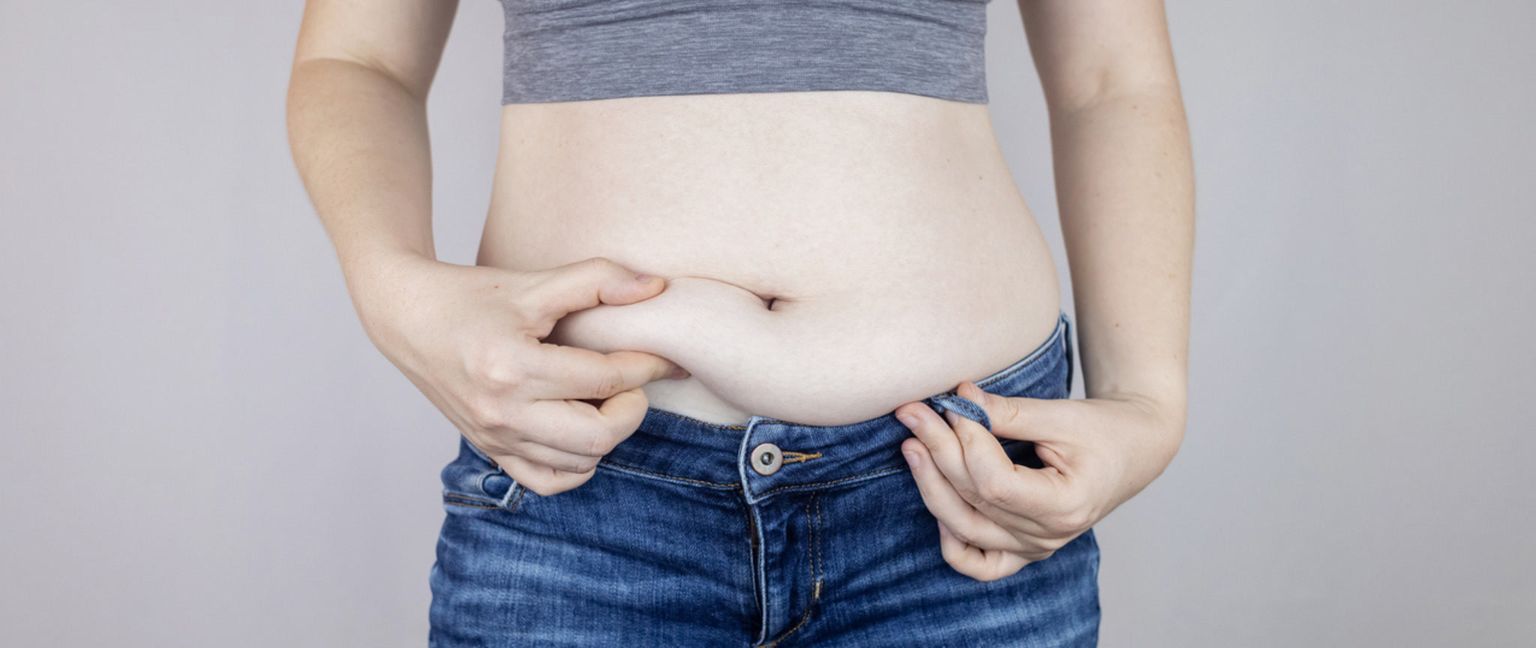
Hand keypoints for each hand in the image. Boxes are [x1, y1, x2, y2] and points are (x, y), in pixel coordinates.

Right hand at [346, 252, 688, 495]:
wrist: (408, 318)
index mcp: (514, 367)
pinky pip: (546, 480)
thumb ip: (598, 280)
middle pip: (598, 435)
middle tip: (631, 381)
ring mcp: (495, 437)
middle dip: (631, 408)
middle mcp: (503, 412)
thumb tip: (657, 287)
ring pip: (579, 464)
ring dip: (607, 436)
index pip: (605, 379)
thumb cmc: (470, 297)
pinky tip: (581, 431)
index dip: (647, 367)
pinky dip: (576, 465)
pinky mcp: (490, 449)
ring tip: (603, 400)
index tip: (664, 357)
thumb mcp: (534, 282)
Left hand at [895, 380, 1182, 580]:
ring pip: (964, 529)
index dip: (966, 441)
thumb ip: (1007, 412)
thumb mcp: (1061, 415)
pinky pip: (978, 563)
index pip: (996, 482)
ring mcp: (1034, 548)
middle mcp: (1048, 536)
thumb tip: (958, 397)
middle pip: (975, 500)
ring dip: (931, 485)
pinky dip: (951, 541)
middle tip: (913, 412)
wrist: (1132, 449)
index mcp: (1066, 505)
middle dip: (938, 450)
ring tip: (911, 444)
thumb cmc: (1104, 430)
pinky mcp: (1023, 549)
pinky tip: (936, 499)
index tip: (955, 400)